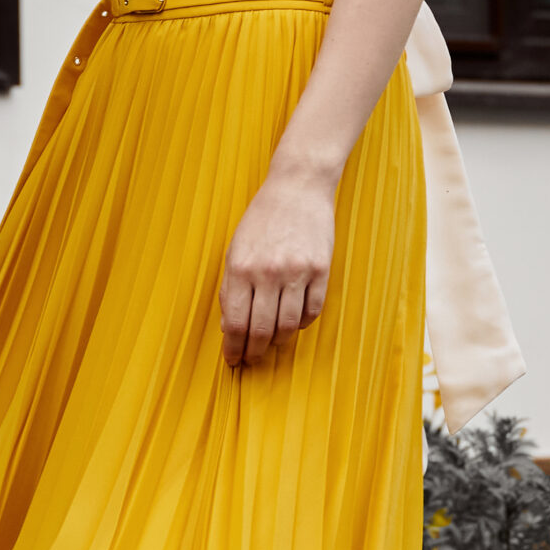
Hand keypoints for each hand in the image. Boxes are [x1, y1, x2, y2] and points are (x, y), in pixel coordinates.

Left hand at [219, 167, 334, 369]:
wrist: (297, 188)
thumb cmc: (262, 220)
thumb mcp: (235, 250)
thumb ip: (230, 288)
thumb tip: (229, 327)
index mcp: (240, 268)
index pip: (235, 322)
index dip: (233, 348)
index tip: (233, 360)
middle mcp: (267, 272)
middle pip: (260, 330)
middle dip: (254, 352)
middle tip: (252, 360)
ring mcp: (296, 271)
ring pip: (288, 326)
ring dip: (279, 342)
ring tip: (272, 344)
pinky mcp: (321, 269)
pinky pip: (312, 311)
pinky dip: (302, 324)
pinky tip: (293, 323)